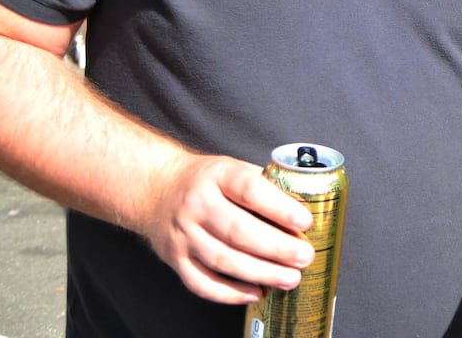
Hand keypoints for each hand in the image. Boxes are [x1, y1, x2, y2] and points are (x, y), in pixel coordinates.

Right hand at [139, 153, 315, 303]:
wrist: (157, 189)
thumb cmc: (206, 181)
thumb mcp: (232, 168)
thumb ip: (263, 185)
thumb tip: (302, 209)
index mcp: (217, 175)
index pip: (250, 190)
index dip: (279, 208)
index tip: (305, 221)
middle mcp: (197, 204)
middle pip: (238, 230)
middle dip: (277, 248)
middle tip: (304, 257)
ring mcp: (183, 234)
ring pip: (223, 260)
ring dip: (260, 273)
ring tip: (289, 279)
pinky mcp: (175, 259)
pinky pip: (203, 283)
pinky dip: (231, 293)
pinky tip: (256, 292)